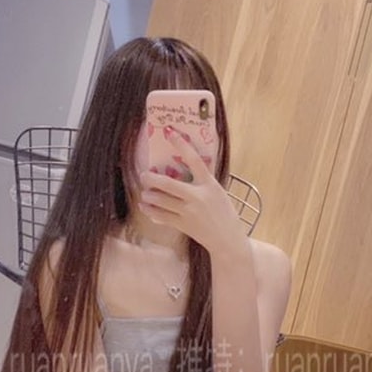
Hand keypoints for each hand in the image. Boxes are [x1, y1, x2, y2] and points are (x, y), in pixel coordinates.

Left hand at [140, 134, 245, 255]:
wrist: (228, 239)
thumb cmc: (224, 213)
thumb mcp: (218, 192)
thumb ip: (202, 182)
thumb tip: (183, 170)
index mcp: (209, 184)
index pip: (194, 160)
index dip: (181, 145)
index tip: (169, 132)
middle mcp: (198, 196)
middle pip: (168, 184)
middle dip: (151, 179)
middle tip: (144, 176)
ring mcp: (189, 212)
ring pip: (162, 201)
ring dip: (149, 196)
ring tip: (145, 194)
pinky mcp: (184, 225)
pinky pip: (162, 216)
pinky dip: (151, 211)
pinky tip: (145, 207)